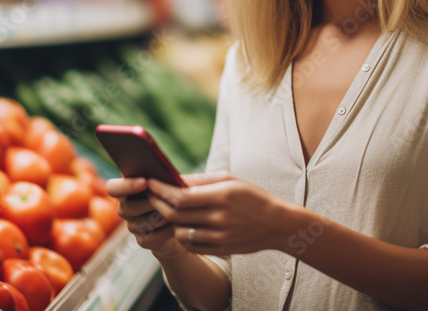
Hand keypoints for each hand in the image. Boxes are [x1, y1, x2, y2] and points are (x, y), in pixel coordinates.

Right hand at [105, 176, 186, 259]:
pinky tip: (178, 224)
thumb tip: (161, 176)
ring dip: (163, 216)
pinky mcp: (143, 240)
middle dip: (152, 202)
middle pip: (129, 206)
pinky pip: (154, 236)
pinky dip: (168, 230)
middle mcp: (124, 208)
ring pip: (144, 222)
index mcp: (125, 189)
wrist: (181, 220)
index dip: (127, 185)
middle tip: (171, 197)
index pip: (113, 188)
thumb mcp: (167, 182)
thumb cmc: (173, 194)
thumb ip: (159, 177)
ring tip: (179, 210)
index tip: (145, 182)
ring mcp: (132, 226)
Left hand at [147, 173, 287, 255]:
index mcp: (221, 196)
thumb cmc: (252, 197)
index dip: (161, 190)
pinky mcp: (220, 250)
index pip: (181, 196)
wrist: (277, 224)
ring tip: (168, 212)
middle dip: (158, 204)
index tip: (150, 183)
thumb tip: (175, 178)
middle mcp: (219, 218)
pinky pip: (191, 246)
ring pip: (180, 233)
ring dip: (170, 222)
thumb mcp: (230, 180)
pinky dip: (182, 236)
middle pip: (176, 215)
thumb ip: (201, 180)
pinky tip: (183, 226)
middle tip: (150, 196)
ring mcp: (219, 236)